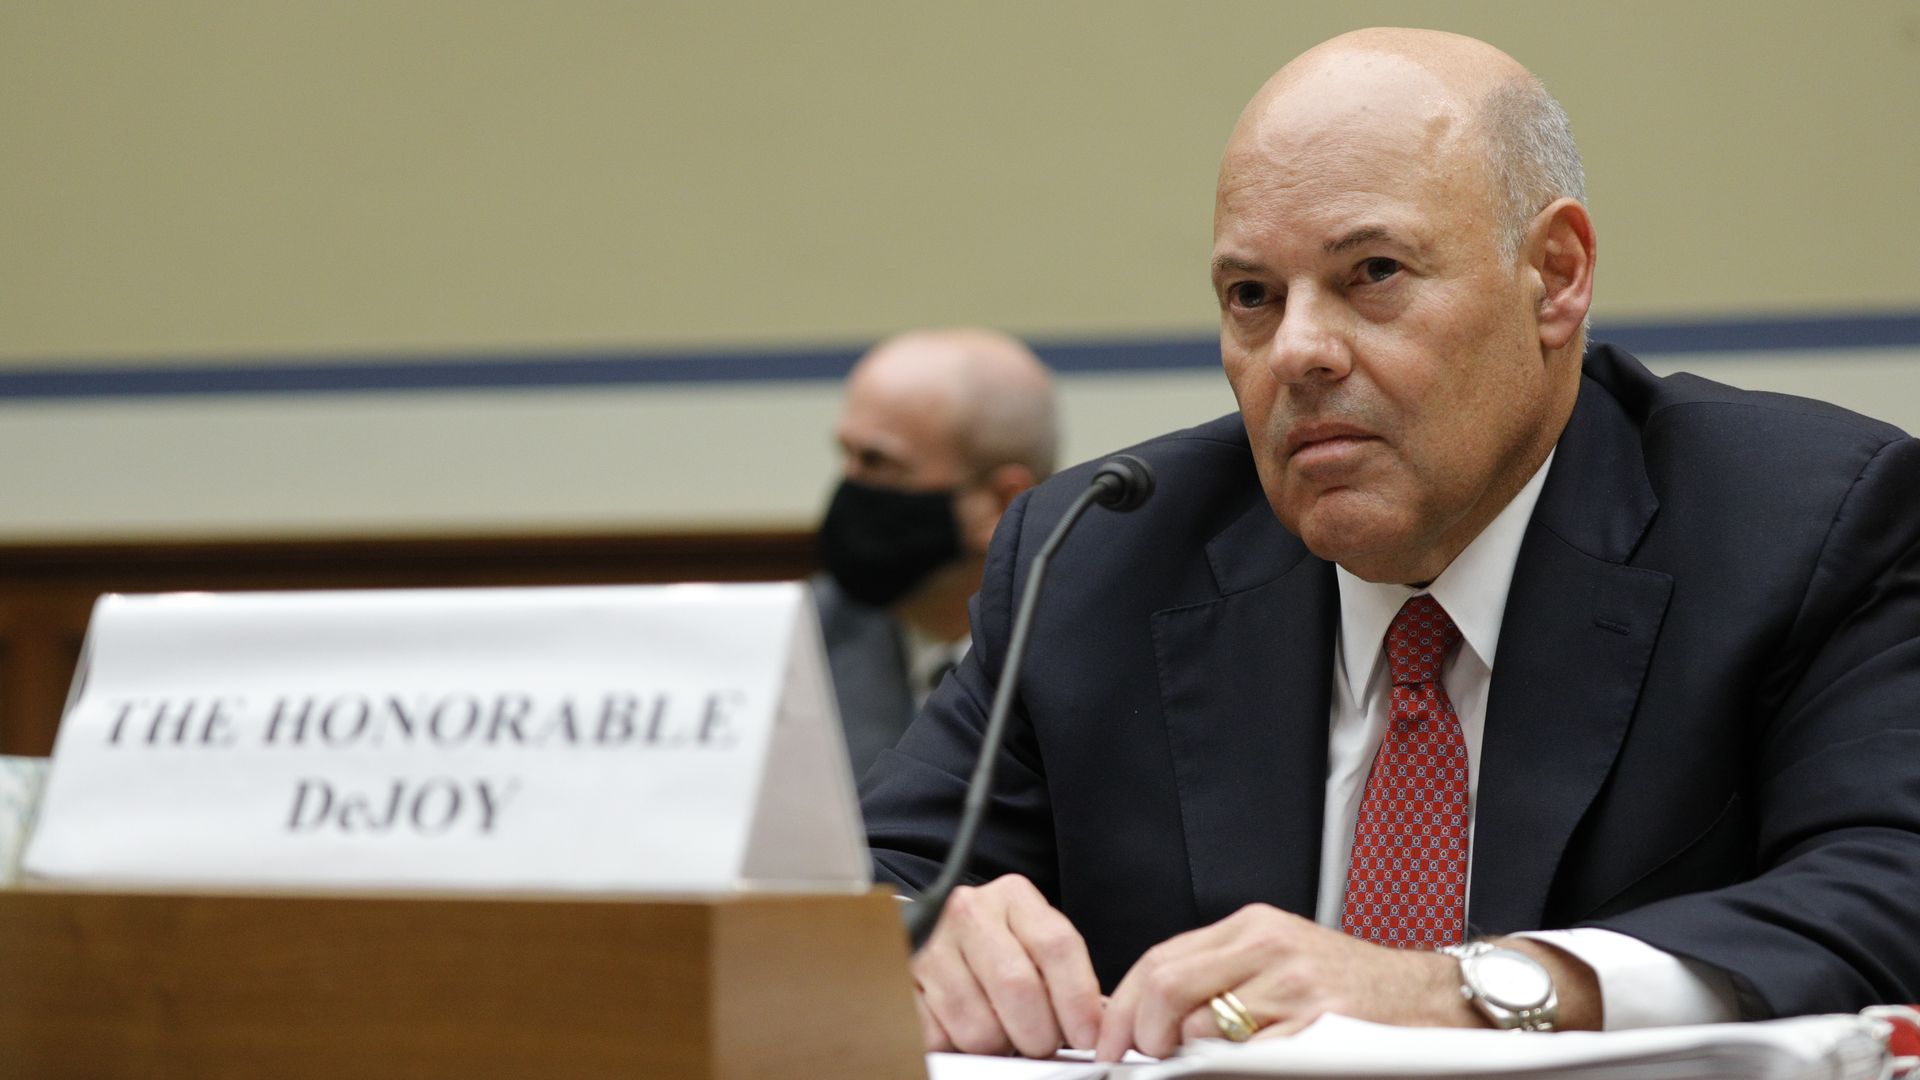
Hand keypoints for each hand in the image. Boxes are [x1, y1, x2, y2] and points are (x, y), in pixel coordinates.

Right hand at [910, 873, 1103, 1057]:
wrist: (931, 932)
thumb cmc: (996, 943)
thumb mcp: (1032, 941)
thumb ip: (1063, 974)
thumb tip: (1096, 1027)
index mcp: (1012, 896)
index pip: (1056, 946)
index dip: (1077, 999)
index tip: (1087, 1036)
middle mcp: (969, 912)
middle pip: (1017, 986)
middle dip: (1038, 1034)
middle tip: (1042, 1045)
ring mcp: (931, 946)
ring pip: (977, 1024)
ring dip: (997, 1045)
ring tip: (1001, 1034)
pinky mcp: (902, 982)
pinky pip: (937, 1037)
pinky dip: (957, 1047)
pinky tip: (964, 1030)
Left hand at [1095, 904, 1475, 1060]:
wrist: (1429, 1002)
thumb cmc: (1353, 988)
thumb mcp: (1279, 960)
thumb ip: (1219, 975)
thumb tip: (1150, 1015)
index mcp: (1253, 926)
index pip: (1161, 958)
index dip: (1124, 1005)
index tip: (1110, 1041)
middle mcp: (1269, 947)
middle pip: (1168, 986)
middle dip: (1143, 1034)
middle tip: (1145, 1060)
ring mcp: (1293, 986)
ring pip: (1201, 1026)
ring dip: (1190, 1057)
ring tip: (1205, 1064)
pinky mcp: (1316, 1026)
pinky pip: (1244, 1056)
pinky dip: (1226, 1067)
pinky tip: (1241, 1067)